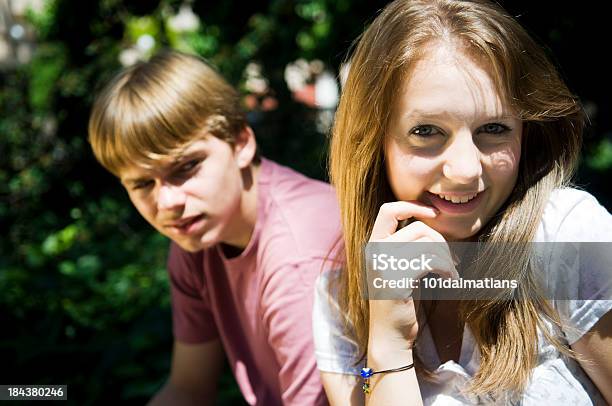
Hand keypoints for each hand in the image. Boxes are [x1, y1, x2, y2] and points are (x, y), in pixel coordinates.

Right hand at [367, 201, 457, 353]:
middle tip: (451, 260)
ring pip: (426, 243)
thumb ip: (409, 247)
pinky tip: (451, 282)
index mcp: (374, 246)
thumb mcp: (402, 268)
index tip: (434, 214)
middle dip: (441, 241)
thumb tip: (435, 227)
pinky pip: (431, 261)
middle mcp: (374, 252)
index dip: (412, 206)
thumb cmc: (402, 302)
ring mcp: (383, 265)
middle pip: (416, 227)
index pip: (388, 210)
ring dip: (447, 258)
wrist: (391, 335)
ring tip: (452, 273)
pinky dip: (447, 269)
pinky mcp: (396, 279)